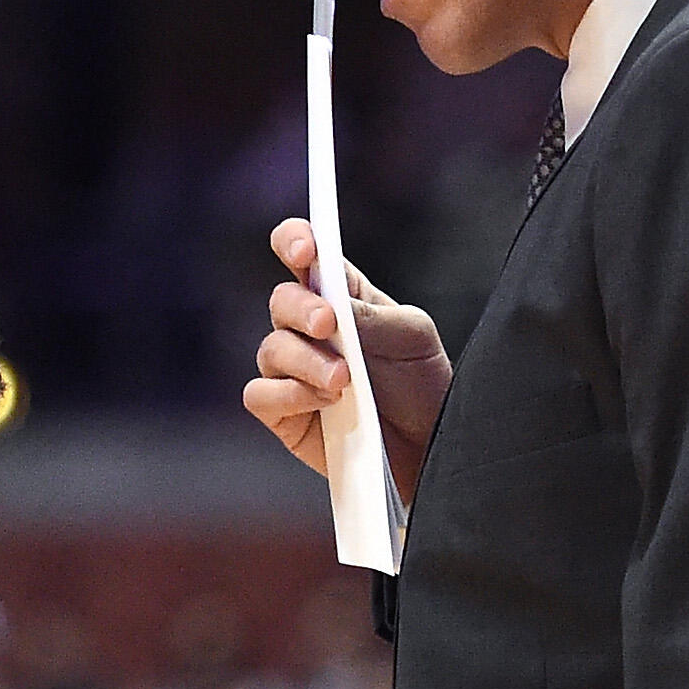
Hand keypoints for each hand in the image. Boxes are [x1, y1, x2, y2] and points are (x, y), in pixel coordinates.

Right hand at [243, 219, 450, 499]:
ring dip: (305, 361)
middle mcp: (308, 329)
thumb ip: (372, 317)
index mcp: (341, 296)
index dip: (294, 240)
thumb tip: (332, 305)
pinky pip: (259, 394)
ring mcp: (291, 371)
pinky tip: (323, 402)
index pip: (301, 253)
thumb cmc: (423, 385)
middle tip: (329, 325)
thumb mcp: (412, 338)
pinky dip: (288, 394)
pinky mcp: (282, 413)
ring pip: (271, 348)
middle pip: (281, 300)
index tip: (304, 250)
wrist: (429, 447)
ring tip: (343, 381)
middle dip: (302, 309)